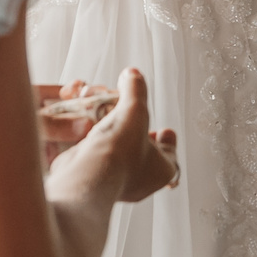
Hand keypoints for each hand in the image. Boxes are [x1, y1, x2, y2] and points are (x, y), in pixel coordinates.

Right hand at [48, 68, 178, 205]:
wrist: (86, 176)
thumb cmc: (120, 149)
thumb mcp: (134, 109)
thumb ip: (135, 90)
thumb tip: (133, 74)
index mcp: (161, 170)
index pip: (170, 154)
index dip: (167, 139)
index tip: (164, 129)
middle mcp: (140, 181)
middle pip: (142, 151)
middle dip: (134, 130)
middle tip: (131, 118)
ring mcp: (115, 182)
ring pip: (117, 152)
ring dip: (111, 131)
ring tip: (106, 114)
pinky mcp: (93, 178)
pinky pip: (97, 155)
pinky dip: (93, 139)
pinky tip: (87, 126)